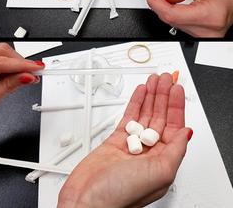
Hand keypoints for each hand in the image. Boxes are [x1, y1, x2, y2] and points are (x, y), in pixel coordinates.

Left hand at [0, 43, 43, 120]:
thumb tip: (26, 77)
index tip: (37, 68)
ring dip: (11, 60)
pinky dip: (2, 60)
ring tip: (22, 73)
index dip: (22, 64)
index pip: (0, 61)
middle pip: (0, 50)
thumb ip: (8, 87)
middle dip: (19, 60)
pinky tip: (9, 70)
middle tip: (33, 71)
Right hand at [58, 73, 191, 207]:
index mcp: (164, 161)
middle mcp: (149, 153)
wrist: (88, 200)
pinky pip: (127, 118)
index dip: (177, 106)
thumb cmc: (120, 196)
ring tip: (154, 80)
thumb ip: (175, 151)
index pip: (175, 126)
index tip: (177, 89)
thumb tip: (186, 132)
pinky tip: (139, 93)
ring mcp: (131, 146)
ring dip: (151, 97)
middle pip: (160, 117)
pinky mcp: (113, 142)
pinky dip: (134, 104)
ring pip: (144, 115)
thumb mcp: (160, 173)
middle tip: (165, 79)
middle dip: (164, 97)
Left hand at [144, 0, 232, 36]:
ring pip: (170, 21)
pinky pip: (177, 23)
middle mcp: (205, 31)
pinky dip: (170, 11)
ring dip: (162, 5)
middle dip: (157, 0)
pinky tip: (169, 1)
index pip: (170, 13)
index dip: (154, 1)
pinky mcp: (198, 35)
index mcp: (207, 17)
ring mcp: (202, 35)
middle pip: (168, 18)